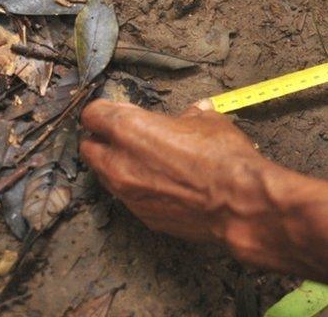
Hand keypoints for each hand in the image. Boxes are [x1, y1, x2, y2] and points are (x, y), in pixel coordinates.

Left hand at [79, 100, 327, 288]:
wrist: (238, 203)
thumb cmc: (223, 158)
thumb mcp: (210, 122)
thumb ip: (192, 116)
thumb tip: (196, 111)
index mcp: (130, 129)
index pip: (94, 114)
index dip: (106, 110)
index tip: (118, 110)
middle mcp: (119, 162)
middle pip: (88, 147)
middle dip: (103, 140)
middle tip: (125, 135)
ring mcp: (128, 194)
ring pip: (104, 175)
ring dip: (117, 165)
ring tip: (145, 161)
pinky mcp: (142, 216)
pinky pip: (128, 198)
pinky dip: (137, 188)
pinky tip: (162, 184)